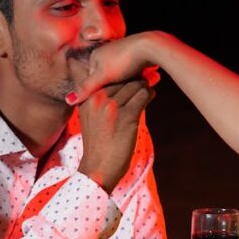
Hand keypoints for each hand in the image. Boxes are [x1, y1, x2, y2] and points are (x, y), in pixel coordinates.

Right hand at [66, 31, 178, 104]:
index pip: (92, 78)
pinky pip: (133, 73)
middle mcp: (106, 53)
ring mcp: (121, 54)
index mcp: (96, 56)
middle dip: (113, 87)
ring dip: (127, 83)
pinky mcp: (135, 57)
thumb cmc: (126, 60)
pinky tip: (143, 87)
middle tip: (118, 100)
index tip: (101, 104)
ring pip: (120, 76)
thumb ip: (86, 88)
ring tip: (134, 92)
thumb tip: (68, 100)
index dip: (97, 91)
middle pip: (106, 77)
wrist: (150, 47)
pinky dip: (136, 80)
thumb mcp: (103, 76)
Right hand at [73, 78, 154, 193]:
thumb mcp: (91, 118)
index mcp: (87, 98)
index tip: (131, 70)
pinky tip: (151, 95)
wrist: (98, 168)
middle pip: (123, 79)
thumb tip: (120, 84)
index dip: (122, 74)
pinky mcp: (127, 116)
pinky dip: (149, 95)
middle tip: (147, 74)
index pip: (108, 77)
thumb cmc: (98, 144)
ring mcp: (112, 106)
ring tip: (149, 88)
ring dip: (144, 86)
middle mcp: (97, 99)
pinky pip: (143, 97)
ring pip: (135, 85)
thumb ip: (100, 101)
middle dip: (135, 78)